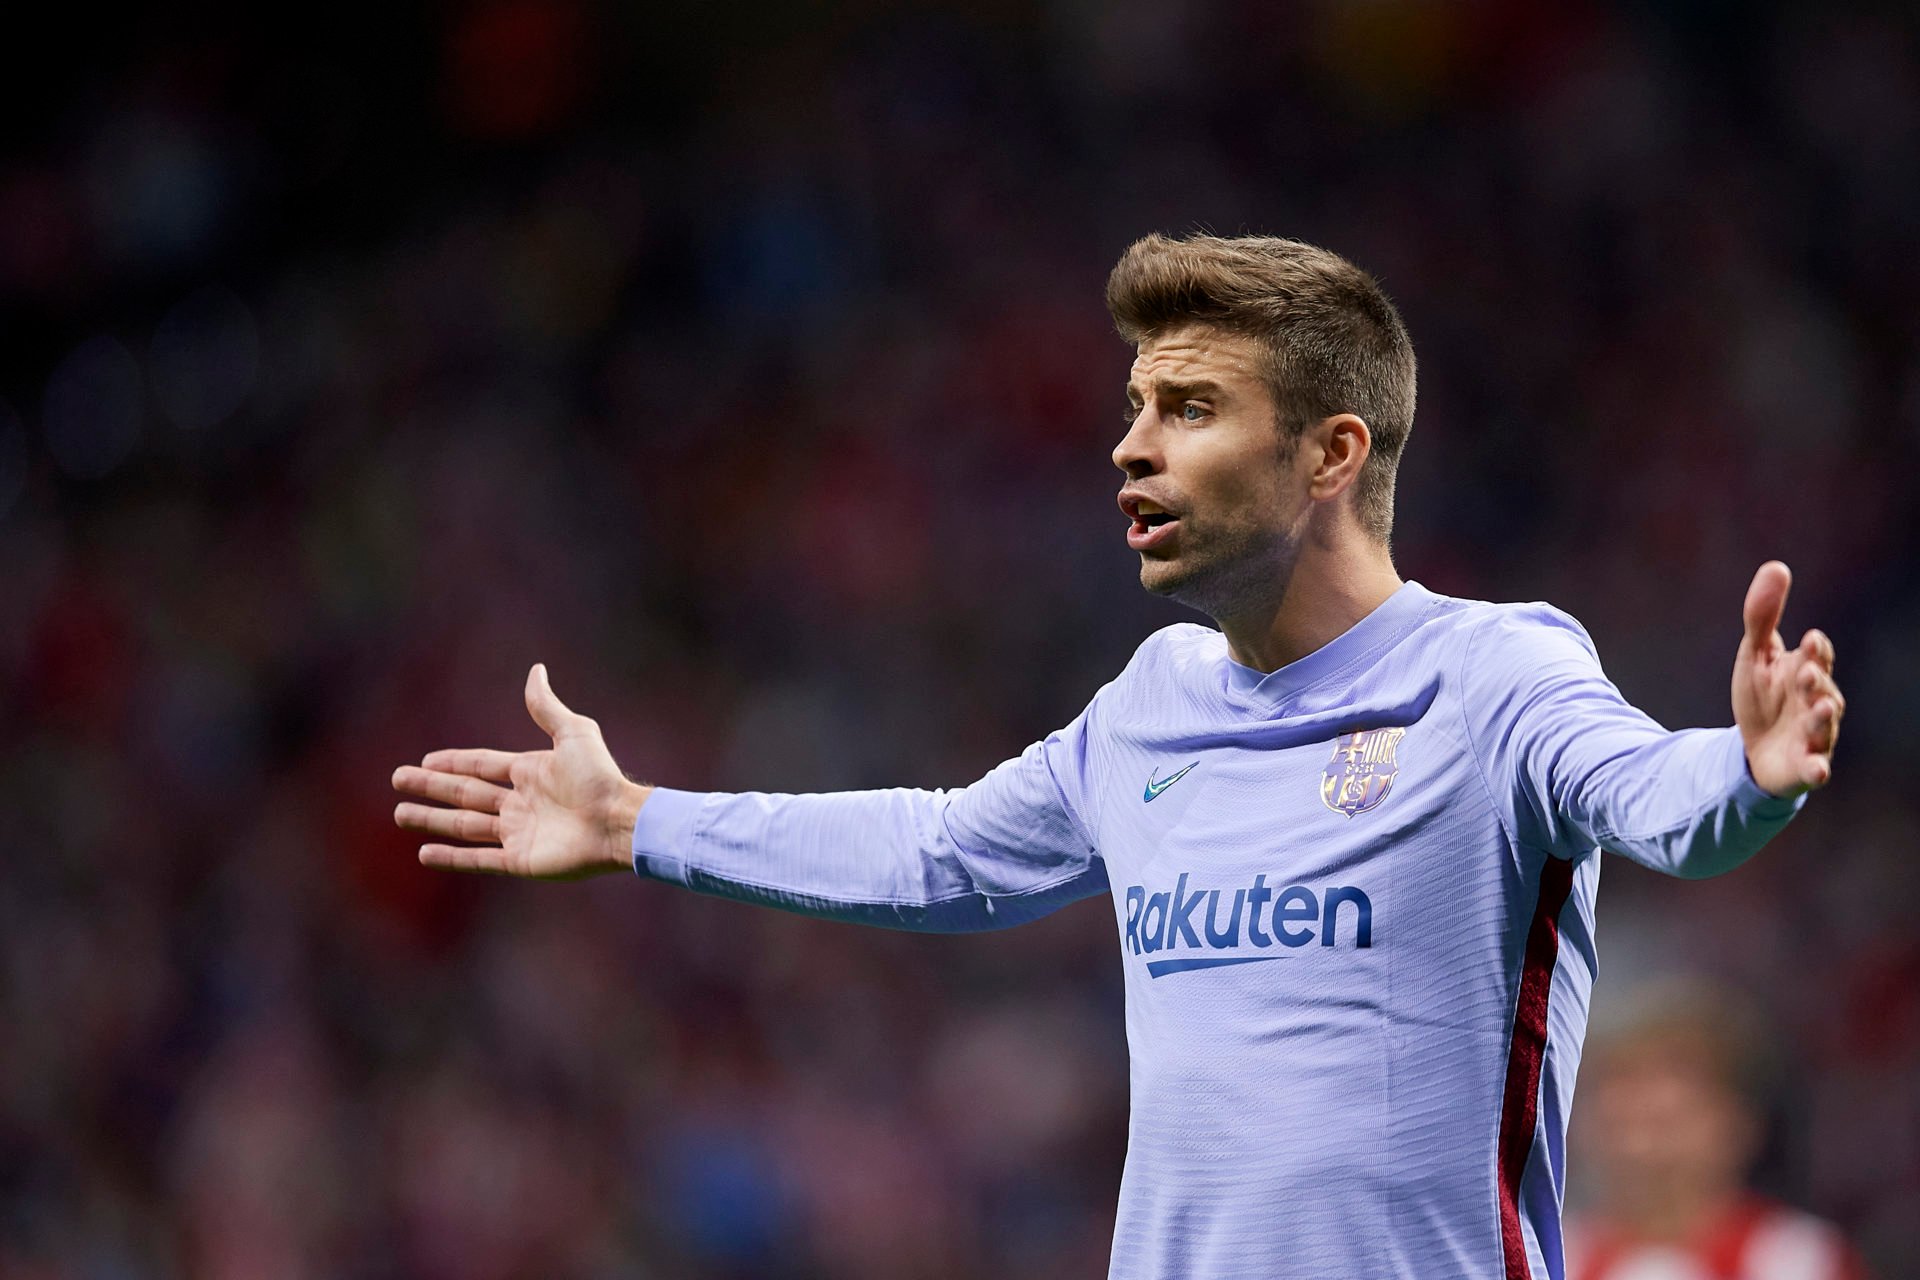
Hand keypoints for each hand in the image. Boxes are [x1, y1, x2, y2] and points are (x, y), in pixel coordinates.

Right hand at [392, 664, 649, 877]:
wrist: (618, 822)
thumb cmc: (600, 777)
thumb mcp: (573, 733)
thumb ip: (547, 707)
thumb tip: (536, 669)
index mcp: (530, 772)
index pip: (481, 765)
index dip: (453, 762)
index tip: (424, 760)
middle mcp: (520, 803)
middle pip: (465, 793)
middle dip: (430, 787)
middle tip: (397, 780)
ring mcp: (518, 833)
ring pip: (464, 825)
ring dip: (432, 820)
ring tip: (400, 813)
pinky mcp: (520, 861)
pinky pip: (478, 859)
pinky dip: (451, 857)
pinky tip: (424, 853)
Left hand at [1733, 561, 1843, 797]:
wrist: (1755, 750)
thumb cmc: (1763, 697)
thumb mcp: (1755, 655)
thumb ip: (1762, 616)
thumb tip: (1776, 566)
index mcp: (1807, 672)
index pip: (1816, 656)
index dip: (1814, 650)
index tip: (1808, 639)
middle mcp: (1817, 702)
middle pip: (1822, 689)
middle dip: (1816, 680)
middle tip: (1807, 671)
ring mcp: (1814, 735)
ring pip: (1824, 726)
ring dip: (1822, 717)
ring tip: (1817, 706)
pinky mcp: (1805, 766)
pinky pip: (1816, 769)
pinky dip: (1818, 769)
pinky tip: (1817, 770)